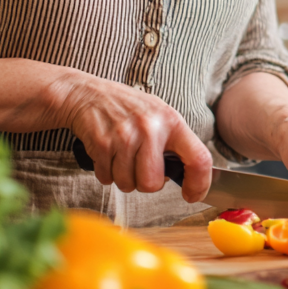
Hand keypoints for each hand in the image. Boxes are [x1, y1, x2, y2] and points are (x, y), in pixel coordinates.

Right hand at [57, 73, 212, 202]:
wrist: (88, 93)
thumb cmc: (128, 108)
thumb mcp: (159, 116)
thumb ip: (174, 144)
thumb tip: (187, 177)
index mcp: (172, 121)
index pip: (199, 158)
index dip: (199, 184)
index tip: (192, 195)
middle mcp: (150, 128)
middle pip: (152, 183)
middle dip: (144, 182)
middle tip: (139, 166)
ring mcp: (125, 135)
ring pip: (128, 184)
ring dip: (123, 177)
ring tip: (121, 155)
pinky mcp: (102, 143)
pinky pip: (107, 178)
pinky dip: (106, 172)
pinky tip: (107, 153)